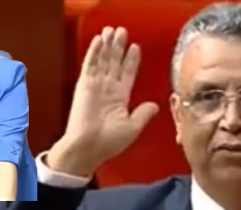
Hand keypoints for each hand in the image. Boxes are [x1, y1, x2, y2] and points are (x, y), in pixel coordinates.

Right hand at [49, 27, 158, 176]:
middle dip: (119, 47)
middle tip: (123, 31)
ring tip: (113, 30)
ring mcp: (96, 86)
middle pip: (115, 62)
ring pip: (103, 60)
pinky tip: (99, 40)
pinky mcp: (85, 85)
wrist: (88, 147)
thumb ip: (143, 114)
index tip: (136, 47)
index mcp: (120, 98)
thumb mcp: (132, 127)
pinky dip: (95, 52)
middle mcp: (108, 89)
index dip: (131, 61)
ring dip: (108, 45)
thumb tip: (155, 105)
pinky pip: (90, 64)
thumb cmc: (108, 142)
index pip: (127, 74)